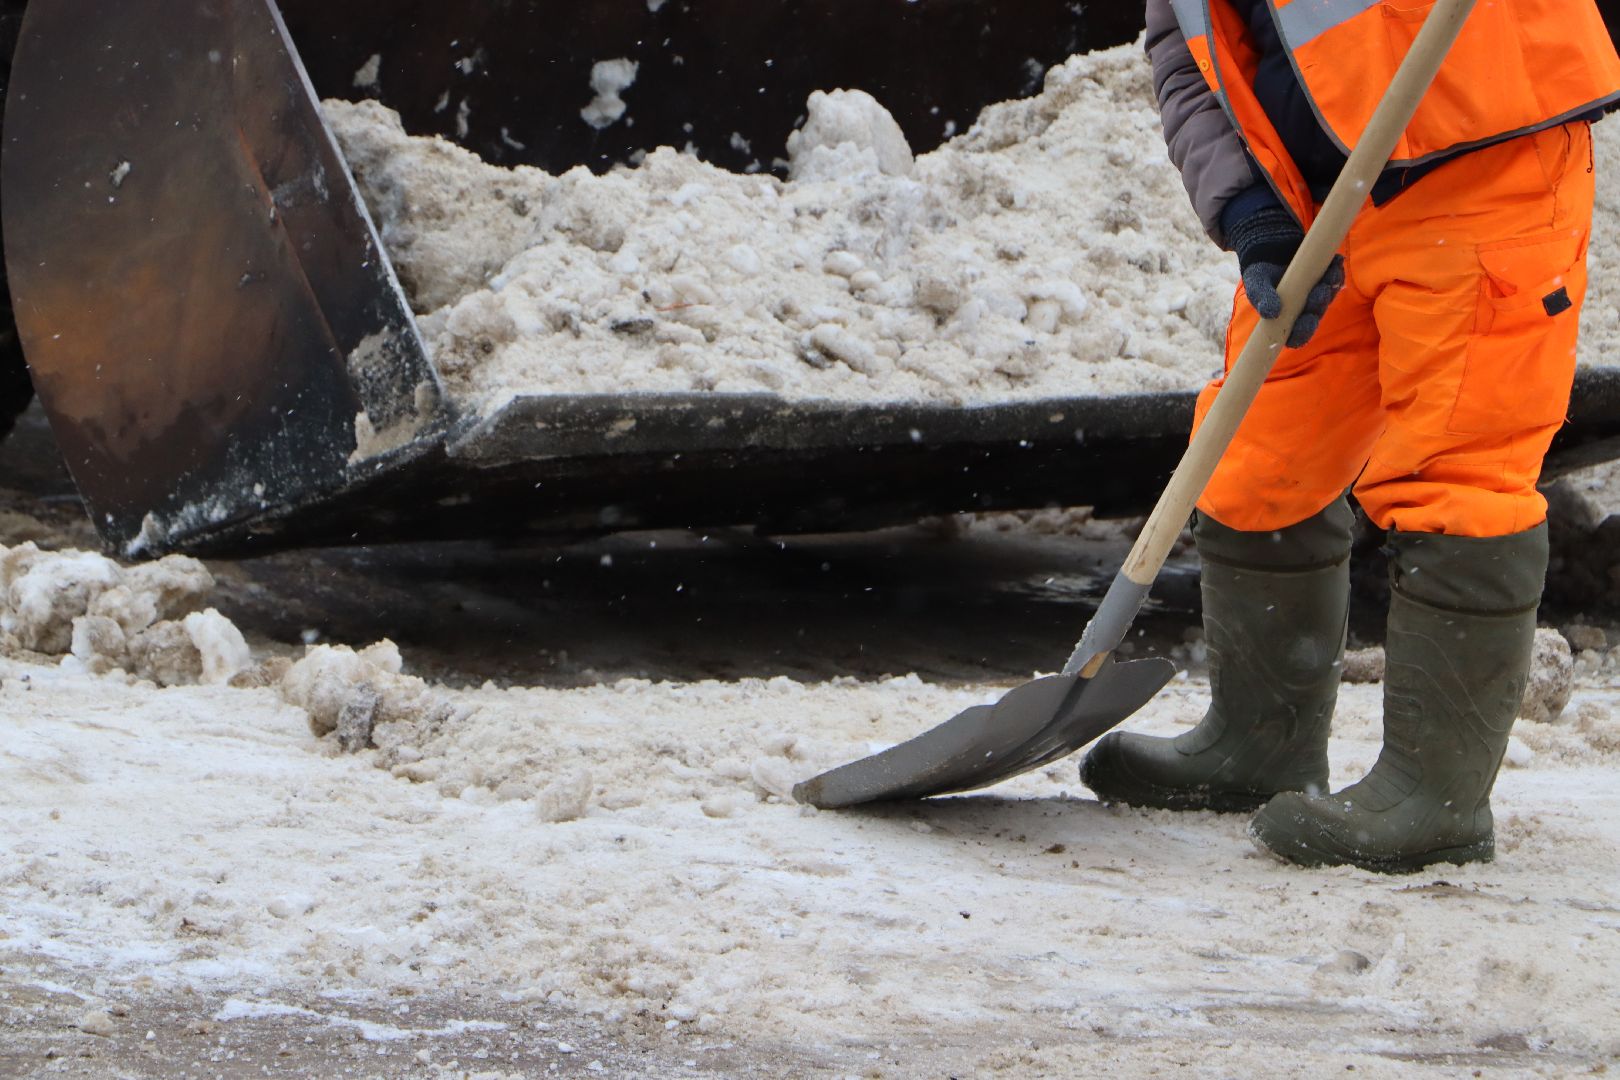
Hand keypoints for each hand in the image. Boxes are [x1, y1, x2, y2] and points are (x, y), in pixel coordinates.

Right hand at [1221, 190, 1344, 348]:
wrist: (1269, 248)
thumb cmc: (1260, 272)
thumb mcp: (1256, 285)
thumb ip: (1262, 299)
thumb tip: (1271, 313)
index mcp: (1285, 319)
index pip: (1297, 335)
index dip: (1304, 332)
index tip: (1306, 321)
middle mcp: (1303, 310)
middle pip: (1316, 315)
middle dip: (1319, 305)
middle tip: (1318, 292)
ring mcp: (1315, 294)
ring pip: (1328, 296)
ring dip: (1331, 287)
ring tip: (1329, 274)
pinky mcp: (1324, 278)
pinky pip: (1335, 277)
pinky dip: (1336, 269)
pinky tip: (1336, 260)